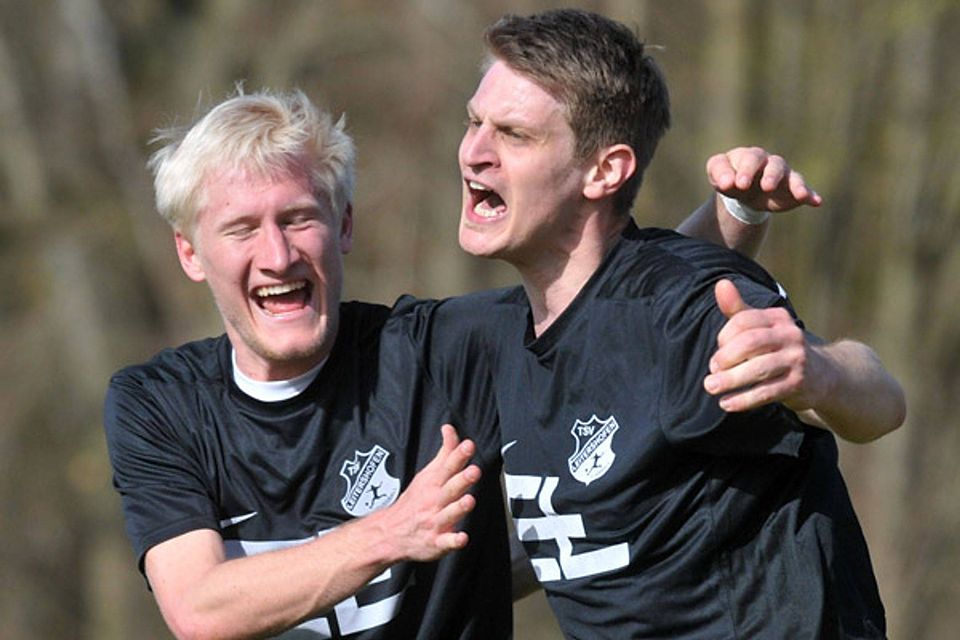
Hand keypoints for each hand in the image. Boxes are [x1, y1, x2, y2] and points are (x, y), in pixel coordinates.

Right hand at [377, 424, 480, 561]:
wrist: (390, 532)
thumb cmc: (414, 500)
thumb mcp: (428, 473)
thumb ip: (445, 451)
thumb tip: (450, 428)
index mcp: (434, 483)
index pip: (448, 466)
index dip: (459, 455)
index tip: (468, 446)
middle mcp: (434, 501)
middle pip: (450, 488)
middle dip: (462, 480)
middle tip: (473, 471)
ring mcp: (434, 521)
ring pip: (448, 514)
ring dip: (458, 507)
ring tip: (468, 500)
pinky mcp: (436, 542)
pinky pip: (445, 542)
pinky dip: (453, 541)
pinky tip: (462, 538)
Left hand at [703, 279, 826, 412]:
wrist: (823, 375)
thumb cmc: (779, 348)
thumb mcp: (761, 327)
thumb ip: (738, 309)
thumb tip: (721, 283)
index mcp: (777, 317)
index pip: (744, 321)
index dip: (724, 337)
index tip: (716, 356)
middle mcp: (790, 334)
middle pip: (750, 342)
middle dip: (725, 357)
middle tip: (711, 372)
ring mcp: (797, 359)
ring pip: (759, 368)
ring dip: (730, 380)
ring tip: (711, 387)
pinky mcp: (799, 383)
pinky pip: (767, 392)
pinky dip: (744, 399)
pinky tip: (727, 404)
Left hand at [706, 146, 821, 211]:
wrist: (741, 192)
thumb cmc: (730, 179)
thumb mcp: (718, 177)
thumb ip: (720, 176)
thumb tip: (727, 183)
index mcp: (749, 157)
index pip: (749, 159)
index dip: (745, 171)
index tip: (738, 185)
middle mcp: (769, 163)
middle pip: (773, 164)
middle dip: (771, 175)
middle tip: (766, 187)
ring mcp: (782, 175)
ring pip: (791, 176)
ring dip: (795, 184)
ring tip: (799, 194)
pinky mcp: (792, 188)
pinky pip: (804, 190)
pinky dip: (810, 195)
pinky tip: (816, 202)